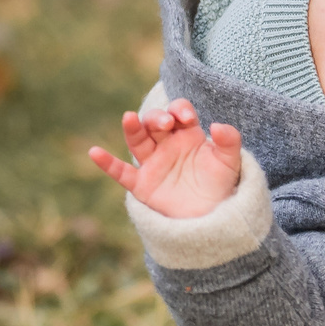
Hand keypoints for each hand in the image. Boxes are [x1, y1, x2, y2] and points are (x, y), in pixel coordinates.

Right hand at [88, 99, 242, 218]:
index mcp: (187, 134)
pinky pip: (121, 172)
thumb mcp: (230, 162)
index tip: (187, 118)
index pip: (178, 112)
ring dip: (132, 129)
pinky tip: (94, 153)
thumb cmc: (220, 184)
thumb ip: (229, 141)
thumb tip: (217, 126)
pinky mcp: (142, 184)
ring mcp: (152, 163)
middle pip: (154, 122)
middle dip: (158, 118)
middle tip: (166, 123)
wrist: (213, 215)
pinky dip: (107, 164)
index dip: (180, 110)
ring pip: (137, 141)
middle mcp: (166, 145)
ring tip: (129, 117)